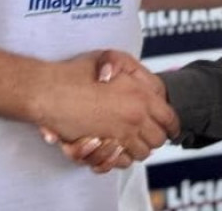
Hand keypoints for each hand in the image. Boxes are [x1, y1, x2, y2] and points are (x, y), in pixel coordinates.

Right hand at [34, 53, 177, 161]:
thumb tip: (140, 81)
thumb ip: (128, 66)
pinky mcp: (103, 150)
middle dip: (155, 136)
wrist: (49, 92)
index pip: (170, 118)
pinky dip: (121, 158)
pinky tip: (116, 148)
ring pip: (141, 153)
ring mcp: (119, 136)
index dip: (172, 124)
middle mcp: (134, 119)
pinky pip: (121, 162)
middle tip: (148, 131)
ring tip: (132, 138)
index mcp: (141, 97)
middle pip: (158, 139)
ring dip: (139, 148)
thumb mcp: (108, 58)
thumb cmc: (76, 73)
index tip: (170, 127)